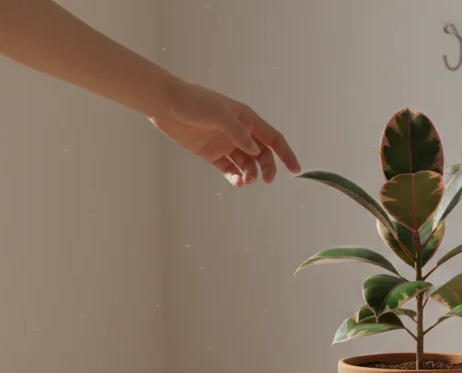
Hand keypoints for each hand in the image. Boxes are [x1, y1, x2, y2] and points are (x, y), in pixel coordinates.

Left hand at [150, 79, 300, 186]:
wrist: (165, 104)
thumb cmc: (194, 102)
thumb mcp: (219, 114)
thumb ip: (238, 133)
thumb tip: (255, 151)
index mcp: (247, 119)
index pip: (273, 138)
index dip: (286, 153)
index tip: (295, 170)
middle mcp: (239, 133)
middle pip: (262, 154)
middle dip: (267, 168)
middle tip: (265, 179)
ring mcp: (226, 144)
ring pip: (246, 164)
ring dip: (250, 173)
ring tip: (246, 180)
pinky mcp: (211, 154)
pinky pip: (229, 169)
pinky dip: (235, 177)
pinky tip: (236, 181)